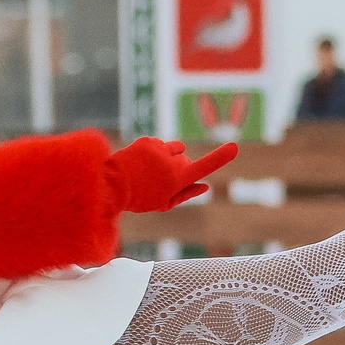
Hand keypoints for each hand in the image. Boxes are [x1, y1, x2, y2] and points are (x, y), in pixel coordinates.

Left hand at [106, 137, 237, 211]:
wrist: (110, 185)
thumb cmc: (139, 199)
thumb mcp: (164, 204)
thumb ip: (186, 194)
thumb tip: (205, 186)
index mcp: (177, 180)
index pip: (203, 168)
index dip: (220, 158)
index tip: (234, 147)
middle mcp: (171, 162)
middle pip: (186, 161)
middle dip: (180, 168)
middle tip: (161, 181)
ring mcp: (159, 149)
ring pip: (175, 149)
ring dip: (169, 157)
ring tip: (151, 170)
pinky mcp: (148, 141)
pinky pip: (160, 144)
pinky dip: (154, 151)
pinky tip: (141, 163)